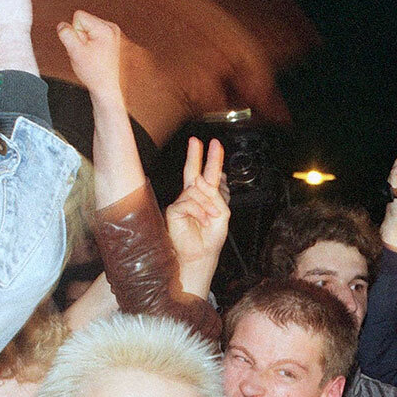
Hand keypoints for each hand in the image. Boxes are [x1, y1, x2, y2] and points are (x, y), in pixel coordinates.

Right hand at [57, 11, 124, 98]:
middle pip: (82, 21)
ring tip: (91, 55)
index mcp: (105, 28)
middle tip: (87, 53)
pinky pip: (91, 34)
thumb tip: (62, 24)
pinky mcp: (110, 38)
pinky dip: (89, 44)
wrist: (105, 87)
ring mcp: (112, 33)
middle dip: (79, 36)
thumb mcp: (75, 52)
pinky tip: (94, 55)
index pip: (78, 16)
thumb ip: (66, 34)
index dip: (75, 32)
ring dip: (84, 41)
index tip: (83, 47)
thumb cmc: (93, 72)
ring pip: (86, 28)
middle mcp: (111, 27)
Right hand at [166, 137, 229, 297]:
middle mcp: (193, 197)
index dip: (212, 159)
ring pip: (197, 191)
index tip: (214, 144)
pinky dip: (200, 211)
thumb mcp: (222, 215)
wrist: (200, 255)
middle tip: (197, 140)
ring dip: (208, 205)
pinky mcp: (174, 209)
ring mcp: (182, 202)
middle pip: (194, 172)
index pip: (210, 175)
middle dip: (197, 155)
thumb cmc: (211, 238)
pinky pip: (190, 202)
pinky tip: (202, 221)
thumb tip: (201, 181)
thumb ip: (216, 196)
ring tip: (210, 218)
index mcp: (206, 197)